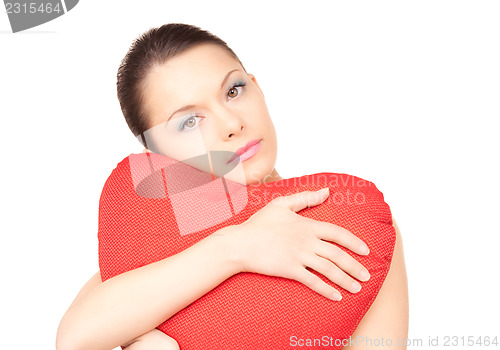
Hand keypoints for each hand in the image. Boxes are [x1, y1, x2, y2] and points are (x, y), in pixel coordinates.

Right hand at [228, 188, 370, 300]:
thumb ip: (305, 198)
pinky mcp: (290, 270)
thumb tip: (326, 191)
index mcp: (307, 225)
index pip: (338, 233)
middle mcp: (307, 241)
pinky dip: (326, 290)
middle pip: (338, 254)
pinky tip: (337, 297)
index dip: (354, 242)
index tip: (366, 251)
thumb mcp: (281, 205)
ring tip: (358, 289)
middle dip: (355, 266)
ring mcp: (299, 256)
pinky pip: (313, 282)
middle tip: (367, 276)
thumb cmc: (259, 224)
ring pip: (329, 270)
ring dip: (346, 280)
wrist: (239, 243)